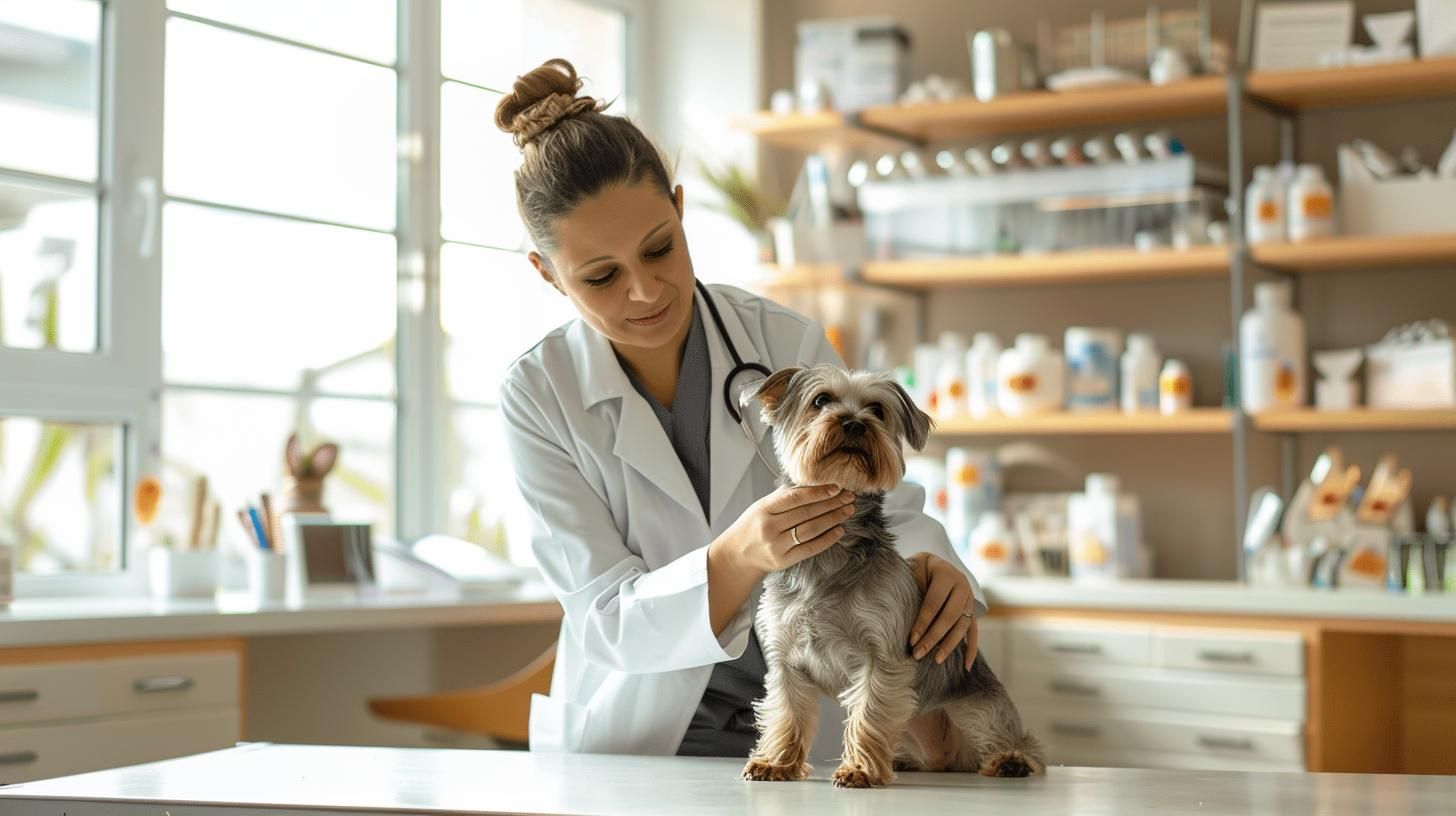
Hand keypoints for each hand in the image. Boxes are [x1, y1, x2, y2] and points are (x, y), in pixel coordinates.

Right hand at [720, 484, 856, 576]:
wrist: (736, 556)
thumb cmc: (751, 527)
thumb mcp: (761, 506)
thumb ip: (783, 496)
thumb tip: (811, 484)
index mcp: (764, 509)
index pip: (795, 497)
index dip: (818, 492)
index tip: (836, 488)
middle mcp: (769, 527)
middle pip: (806, 513)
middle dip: (831, 504)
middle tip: (849, 497)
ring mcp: (777, 546)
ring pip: (811, 529)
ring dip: (833, 519)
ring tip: (847, 511)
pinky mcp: (784, 561)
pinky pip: (810, 548)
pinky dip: (827, 539)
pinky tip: (839, 530)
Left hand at [907, 552, 979, 669]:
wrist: (933, 563)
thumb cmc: (917, 568)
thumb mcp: (912, 569)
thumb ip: (910, 586)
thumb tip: (895, 612)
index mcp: (946, 573)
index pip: (934, 602)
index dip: (923, 622)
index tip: (911, 640)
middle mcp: (962, 586)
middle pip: (949, 617)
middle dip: (934, 637)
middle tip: (918, 654)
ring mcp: (969, 599)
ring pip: (962, 626)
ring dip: (949, 645)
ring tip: (935, 660)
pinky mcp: (972, 610)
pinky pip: (973, 631)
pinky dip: (971, 649)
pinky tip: (965, 666)